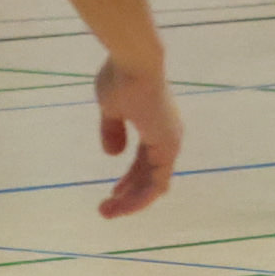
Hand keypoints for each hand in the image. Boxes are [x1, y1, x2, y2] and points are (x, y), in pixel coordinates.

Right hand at [92, 52, 181, 215]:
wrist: (134, 63)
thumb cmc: (121, 79)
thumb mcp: (111, 107)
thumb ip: (112, 130)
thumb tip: (112, 153)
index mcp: (155, 126)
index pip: (144, 162)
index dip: (129, 180)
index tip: (113, 192)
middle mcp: (166, 137)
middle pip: (149, 176)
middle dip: (128, 195)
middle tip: (105, 208)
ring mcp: (169, 143)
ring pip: (153, 185)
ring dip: (131, 202)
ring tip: (106, 212)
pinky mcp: (167, 149)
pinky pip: (156, 184)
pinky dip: (140, 198)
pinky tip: (121, 205)